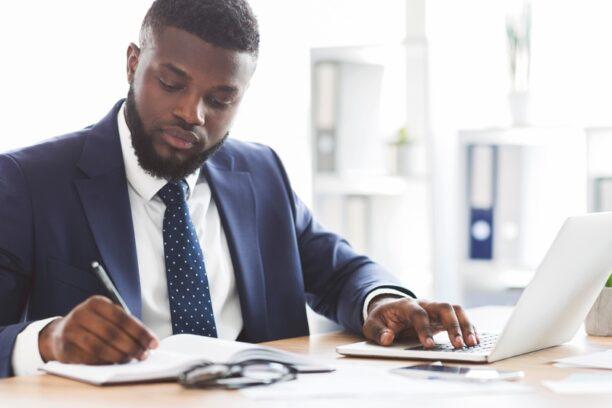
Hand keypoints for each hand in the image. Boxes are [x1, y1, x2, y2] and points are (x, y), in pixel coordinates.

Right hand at [39, 295, 158, 363]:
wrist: (60, 333)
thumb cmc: (93, 324)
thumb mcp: (107, 316)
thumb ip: (125, 325)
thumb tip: (147, 341)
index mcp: (96, 302)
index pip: (123, 318)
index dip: (140, 332)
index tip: (154, 343)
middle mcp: (81, 314)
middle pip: (112, 333)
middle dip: (132, 346)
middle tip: (144, 355)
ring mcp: (70, 331)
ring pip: (100, 347)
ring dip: (120, 356)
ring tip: (131, 359)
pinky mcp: (64, 348)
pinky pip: (89, 359)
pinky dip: (105, 362)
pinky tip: (115, 363)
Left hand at [362, 297, 478, 348]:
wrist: (388, 310)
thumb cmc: (382, 319)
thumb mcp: (372, 325)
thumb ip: (377, 331)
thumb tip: (387, 338)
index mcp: (406, 305)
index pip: (418, 313)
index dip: (424, 328)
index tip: (429, 345)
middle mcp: (424, 304)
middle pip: (443, 307)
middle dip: (453, 325)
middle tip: (458, 344)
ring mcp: (435, 310)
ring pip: (455, 310)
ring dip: (465, 326)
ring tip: (471, 344)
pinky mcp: (442, 318)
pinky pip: (460, 318)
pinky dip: (468, 328)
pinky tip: (473, 341)